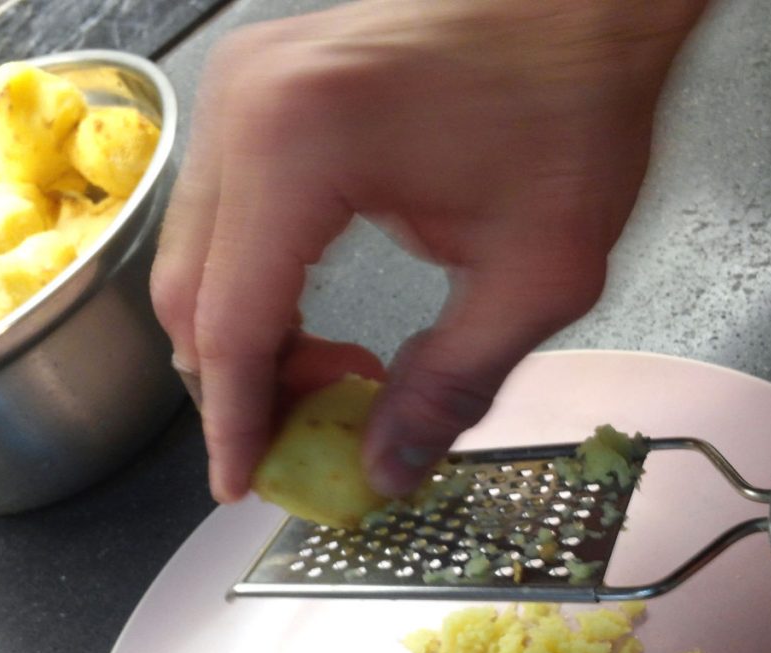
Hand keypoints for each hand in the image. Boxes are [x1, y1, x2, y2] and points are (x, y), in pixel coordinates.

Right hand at [151, 0, 708, 501]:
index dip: (234, 420)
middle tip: (307, 432)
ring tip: (332, 373)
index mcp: (301, 144)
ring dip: (246, 335)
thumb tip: (386, 469)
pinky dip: (256, 283)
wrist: (582, 1)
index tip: (243, 486)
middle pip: (188, 289)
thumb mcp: (536, 275)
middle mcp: (244, 106)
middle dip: (238, 383)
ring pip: (196, 255)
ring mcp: (242, 88)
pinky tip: (314, 316)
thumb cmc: (575, 112)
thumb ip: (451, 386)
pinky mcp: (258, 90)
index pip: (230, 319)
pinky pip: (226, 214)